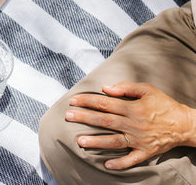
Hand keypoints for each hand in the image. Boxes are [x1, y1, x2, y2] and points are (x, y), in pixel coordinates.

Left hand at [65, 82, 195, 169]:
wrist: (185, 125)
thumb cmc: (164, 105)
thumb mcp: (147, 90)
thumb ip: (126, 87)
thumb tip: (106, 88)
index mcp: (133, 108)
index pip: (105, 104)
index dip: (87, 101)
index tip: (72, 100)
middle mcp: (134, 124)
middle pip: (105, 121)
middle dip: (85, 118)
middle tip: (67, 116)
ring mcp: (139, 139)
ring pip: (114, 141)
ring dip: (97, 141)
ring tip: (80, 141)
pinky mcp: (146, 152)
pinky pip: (132, 159)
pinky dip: (120, 163)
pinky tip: (107, 165)